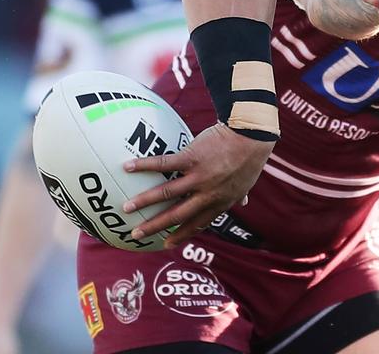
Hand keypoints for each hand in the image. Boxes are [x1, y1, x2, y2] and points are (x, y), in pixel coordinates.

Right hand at [121, 124, 273, 246]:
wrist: (252, 135)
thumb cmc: (250, 157)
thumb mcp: (247, 182)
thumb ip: (240, 194)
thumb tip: (244, 202)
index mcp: (221, 202)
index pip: (198, 224)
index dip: (182, 235)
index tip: (166, 244)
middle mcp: (208, 194)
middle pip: (177, 215)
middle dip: (155, 226)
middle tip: (136, 234)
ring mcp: (198, 177)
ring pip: (166, 194)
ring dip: (144, 202)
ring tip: (126, 208)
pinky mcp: (191, 158)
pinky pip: (163, 164)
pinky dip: (144, 166)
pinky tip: (127, 168)